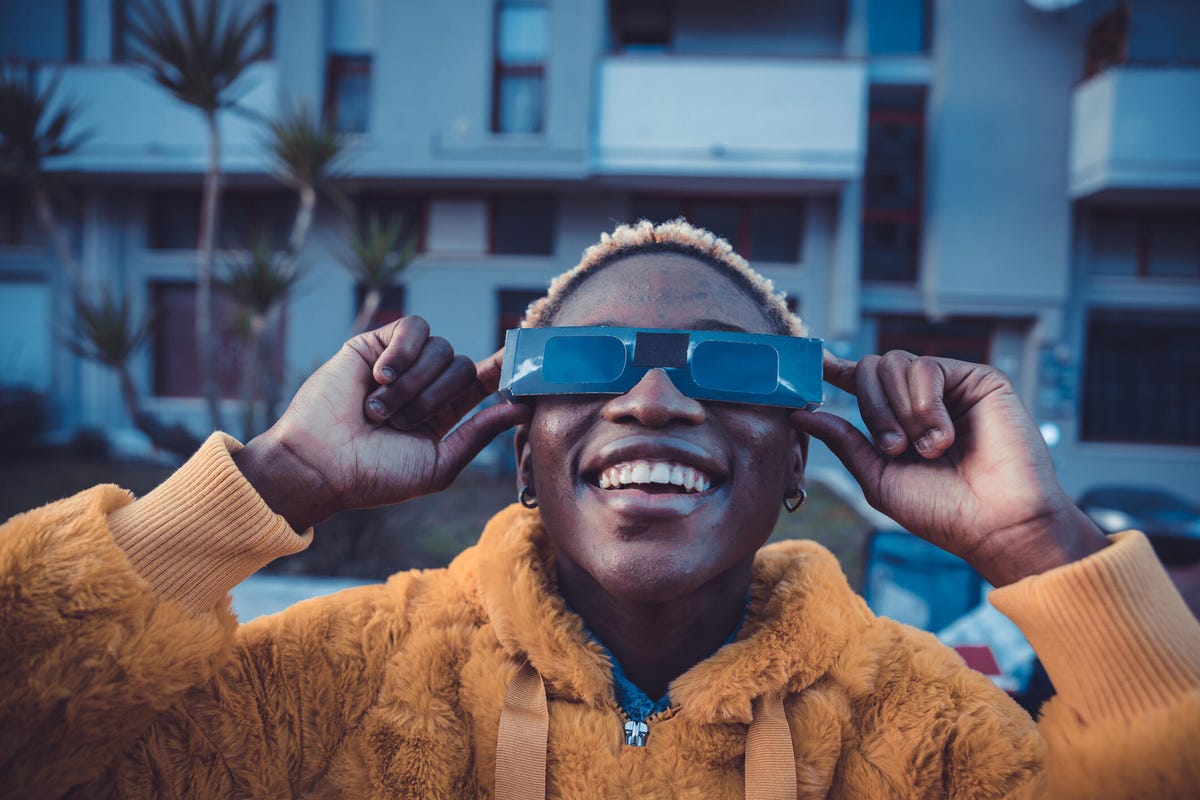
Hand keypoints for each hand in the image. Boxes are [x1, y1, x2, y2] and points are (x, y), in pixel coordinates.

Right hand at [235, 317, 530, 529]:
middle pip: (463, 366)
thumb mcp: (438, 464)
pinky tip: (380, 376)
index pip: (481, 382)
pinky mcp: (376, 344)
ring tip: (378, 410)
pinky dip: (403, 351)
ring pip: (441, 348)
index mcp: (443, 415)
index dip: (502, 370)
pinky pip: (413, 328)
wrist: (320, 463)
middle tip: (401, 422)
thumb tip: (521, 408)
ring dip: (414, 384)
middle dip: (438, 396)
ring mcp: (401, 364)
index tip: (522, 360)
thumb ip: (478, 434)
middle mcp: (424, 386)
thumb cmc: (376, 475)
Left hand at [792, 351, 1107, 585]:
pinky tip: (943, 436)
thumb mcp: (878, 478)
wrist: (996, 524)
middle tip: (895, 448)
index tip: (812, 361)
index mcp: (897, 421)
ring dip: (900, 411)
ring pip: (893, 363)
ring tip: (927, 449)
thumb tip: (798, 413)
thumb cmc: (942, 511)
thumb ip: (843, 441)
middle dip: (873, 408)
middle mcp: (921, 400)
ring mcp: (950, 387)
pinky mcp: (977, 379)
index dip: (834, 369)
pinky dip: (925, 404)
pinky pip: (926, 367)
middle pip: (871, 368)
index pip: (860, 383)